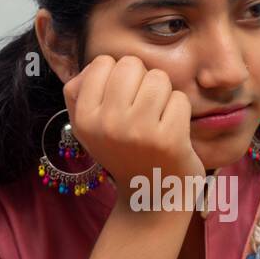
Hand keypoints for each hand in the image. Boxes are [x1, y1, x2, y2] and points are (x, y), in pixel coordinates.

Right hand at [63, 54, 204, 197]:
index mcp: (84, 118)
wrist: (151, 196)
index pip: (102, 62)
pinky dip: (179, 111)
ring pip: (158, 77)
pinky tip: (171, 130)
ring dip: (163, 94)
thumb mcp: (87, 127)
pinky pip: (179, 98)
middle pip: (131, 64)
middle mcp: (107, 124)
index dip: (117, 75)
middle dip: (141, 80)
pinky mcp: (169, 139)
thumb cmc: (122, 152)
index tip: (121, 100)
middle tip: (142, 109)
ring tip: (157, 118)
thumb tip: (98, 64)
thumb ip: (79, 91)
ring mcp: (138, 131)